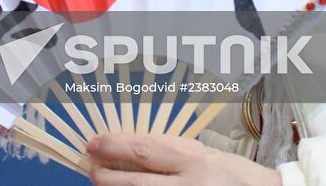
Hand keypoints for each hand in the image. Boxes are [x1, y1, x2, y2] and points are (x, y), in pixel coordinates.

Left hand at [86, 132, 281, 184]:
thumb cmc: (234, 176)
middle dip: (106, 178)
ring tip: (104, 185)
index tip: (93, 143)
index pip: (145, 150)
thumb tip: (130, 152)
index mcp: (195, 159)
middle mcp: (190, 185)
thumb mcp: (204, 156)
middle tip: (91, 170)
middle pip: (136, 185)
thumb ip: (171, 155)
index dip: (115, 147)